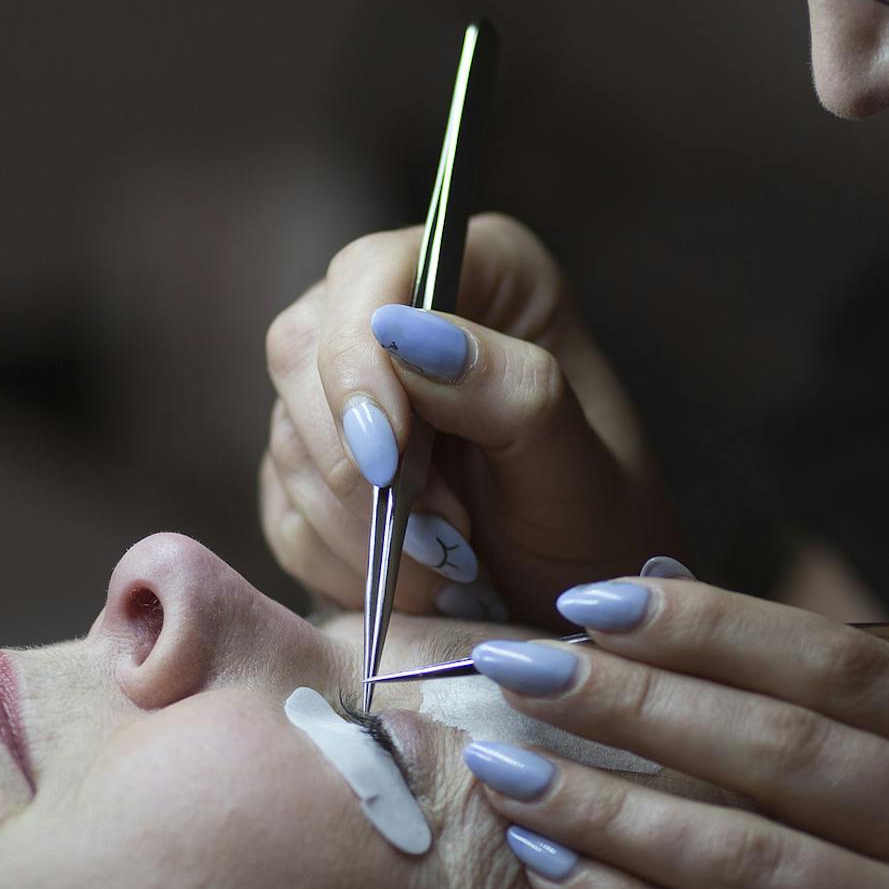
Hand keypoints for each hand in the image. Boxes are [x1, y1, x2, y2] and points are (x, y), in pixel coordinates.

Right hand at [261, 213, 683, 625]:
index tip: (385, 459)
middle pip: (301, 351)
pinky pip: (284, 511)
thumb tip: (403, 332)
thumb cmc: (603, 531)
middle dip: (356, 462)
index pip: (370, 275)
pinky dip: (343, 564)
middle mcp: (405, 317)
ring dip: (360, 527)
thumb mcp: (578, 468)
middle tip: (438, 537)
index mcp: (484, 274)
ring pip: (287, 439)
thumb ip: (508, 391)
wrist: (587, 614)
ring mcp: (351, 395)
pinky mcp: (317, 471)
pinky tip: (418, 585)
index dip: (356, 362)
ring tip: (451, 571)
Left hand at [459, 577, 888, 888]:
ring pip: (743, 850)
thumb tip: (655, 585)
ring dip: (604, 802)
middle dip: (632, 698)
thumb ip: (825, 718)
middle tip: (520, 670)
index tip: (595, 601)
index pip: (846, 665)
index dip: (712, 625)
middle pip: (786, 746)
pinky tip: (547, 869)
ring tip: (509, 768)